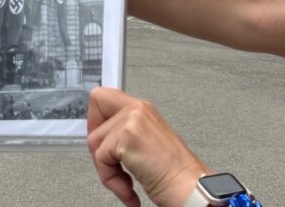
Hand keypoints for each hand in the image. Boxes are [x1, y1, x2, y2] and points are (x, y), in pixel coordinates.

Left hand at [88, 88, 206, 206]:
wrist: (189, 187)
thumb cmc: (174, 173)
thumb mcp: (146, 144)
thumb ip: (126, 133)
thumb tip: (101, 139)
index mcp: (143, 109)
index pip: (104, 95)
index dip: (96, 118)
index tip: (98, 141)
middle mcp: (138, 108)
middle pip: (95, 109)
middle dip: (97, 144)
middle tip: (110, 164)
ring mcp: (133, 119)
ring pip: (96, 140)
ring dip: (107, 170)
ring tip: (126, 183)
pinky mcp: (128, 135)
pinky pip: (101, 158)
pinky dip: (111, 180)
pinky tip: (129, 189)